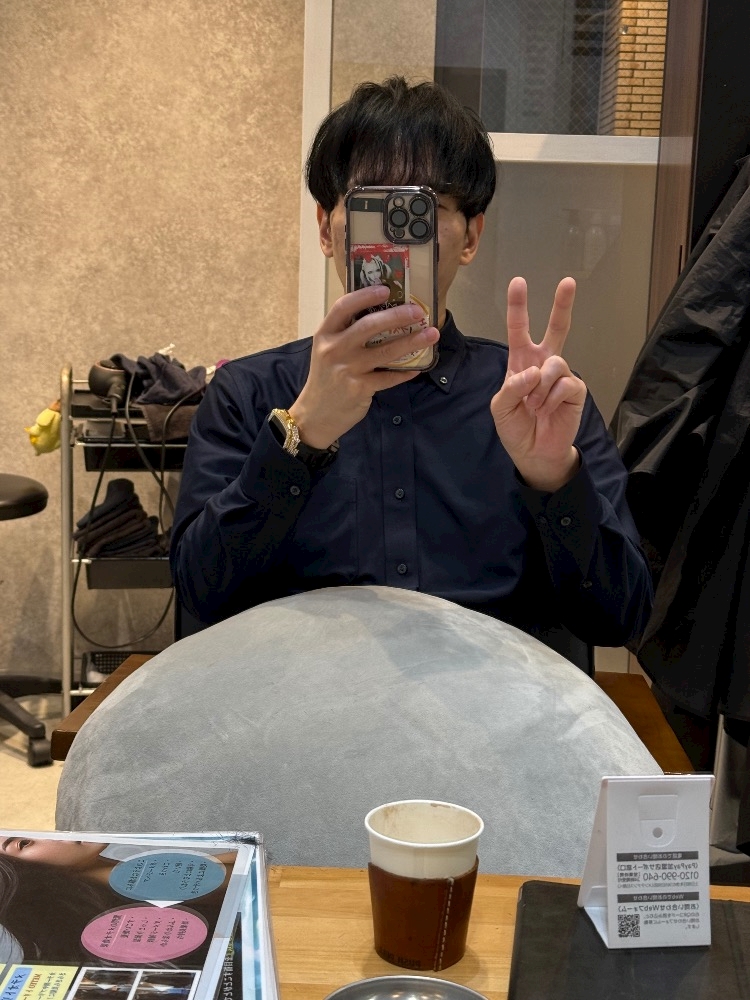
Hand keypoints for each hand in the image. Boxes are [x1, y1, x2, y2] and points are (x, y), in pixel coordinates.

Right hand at [289, 284, 438, 448]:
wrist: (315, 415)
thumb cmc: (326, 378)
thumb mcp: (327, 351)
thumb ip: (347, 334)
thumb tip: (383, 315)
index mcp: (325, 335)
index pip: (344, 307)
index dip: (365, 295)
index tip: (386, 289)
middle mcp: (334, 349)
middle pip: (369, 326)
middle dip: (397, 316)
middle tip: (417, 311)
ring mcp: (347, 370)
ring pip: (385, 351)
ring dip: (411, 342)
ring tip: (431, 334)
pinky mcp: (359, 388)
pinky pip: (388, 377)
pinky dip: (405, 372)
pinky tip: (418, 368)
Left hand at [490, 276, 585, 491]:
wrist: (534, 451)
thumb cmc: (516, 426)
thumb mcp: (501, 408)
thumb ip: (512, 387)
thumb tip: (533, 372)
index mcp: (521, 362)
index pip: (519, 329)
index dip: (518, 306)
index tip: (519, 282)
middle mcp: (543, 363)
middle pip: (556, 328)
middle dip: (562, 305)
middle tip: (568, 281)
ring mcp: (561, 375)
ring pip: (554, 363)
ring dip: (539, 388)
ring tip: (534, 406)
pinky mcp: (575, 390)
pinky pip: (564, 384)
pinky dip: (550, 399)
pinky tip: (547, 411)